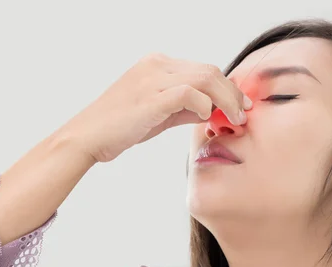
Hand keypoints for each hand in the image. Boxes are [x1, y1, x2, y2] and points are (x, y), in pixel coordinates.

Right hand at [63, 53, 252, 162]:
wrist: (87, 137)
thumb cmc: (120, 128)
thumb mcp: (158, 114)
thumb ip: (185, 108)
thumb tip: (212, 111)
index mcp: (157, 64)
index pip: (204, 69)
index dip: (227, 87)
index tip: (240, 105)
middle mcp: (156, 65)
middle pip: (209, 71)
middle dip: (233, 93)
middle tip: (244, 113)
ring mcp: (152, 78)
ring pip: (205, 78)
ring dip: (226, 99)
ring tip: (234, 119)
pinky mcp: (150, 97)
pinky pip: (189, 93)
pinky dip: (204, 105)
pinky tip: (206, 118)